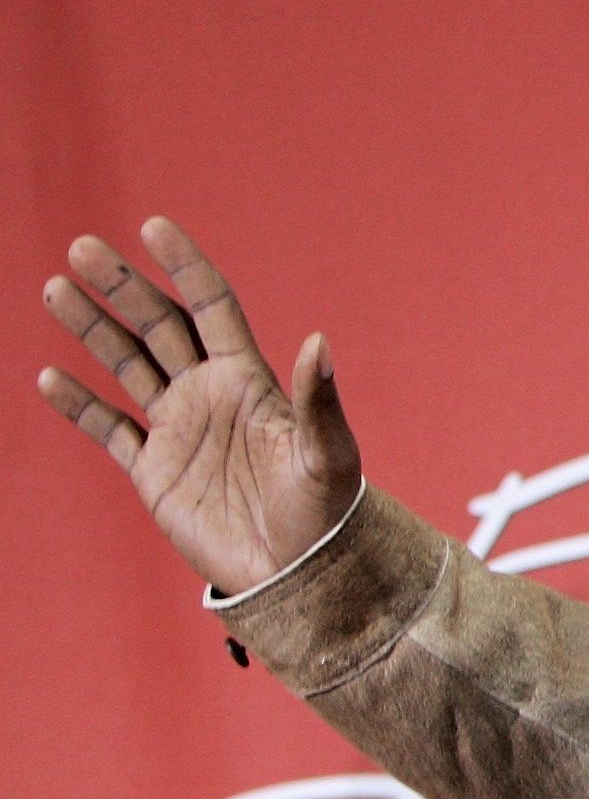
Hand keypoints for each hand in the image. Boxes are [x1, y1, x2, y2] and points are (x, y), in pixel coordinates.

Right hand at [36, 218, 361, 596]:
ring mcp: (177, 429)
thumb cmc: (324, 512)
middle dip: (122, 287)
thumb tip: (318, 340)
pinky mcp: (152, 470)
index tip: (154, 227)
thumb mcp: (327, 453)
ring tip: (55, 289)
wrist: (296, 572)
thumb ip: (318, 400)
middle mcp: (208, 395)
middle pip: (157, 326)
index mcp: (250, 380)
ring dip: (91, 329)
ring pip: (125, 365)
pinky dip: (79, 404)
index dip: (185, 267)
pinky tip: (50, 376)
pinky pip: (108, 428)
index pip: (211, 307)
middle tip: (83, 247)